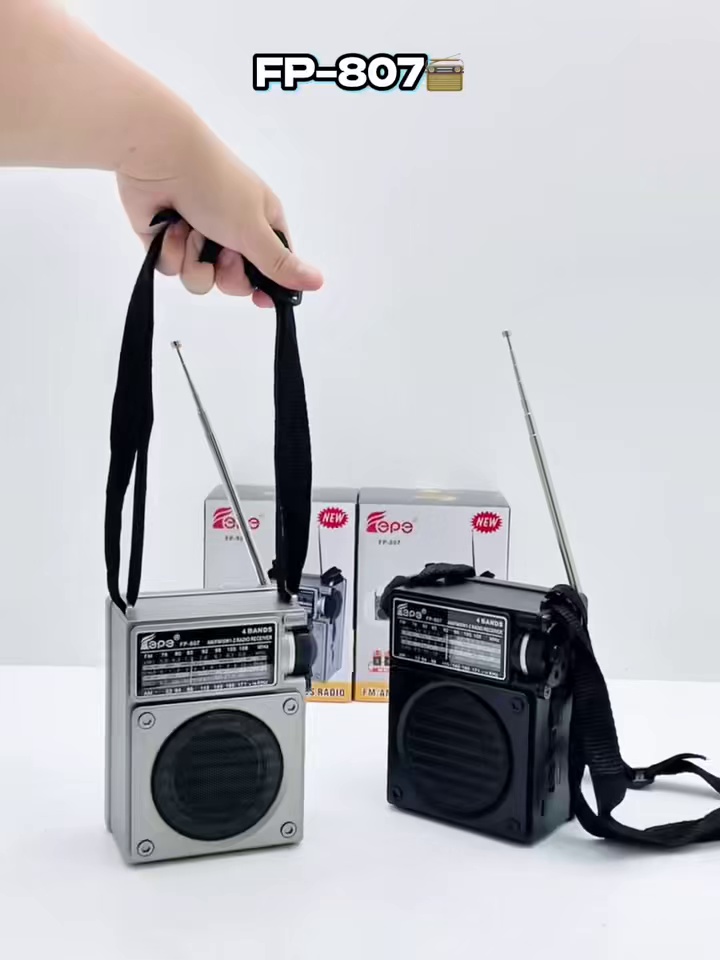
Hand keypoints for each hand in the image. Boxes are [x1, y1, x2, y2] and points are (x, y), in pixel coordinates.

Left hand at [116, 117, 322, 306]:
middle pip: (235, 281)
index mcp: (260, 223)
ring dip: (194, 259)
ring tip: (191, 231)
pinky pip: (172, 269)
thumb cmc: (216, 186)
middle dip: (227, 272)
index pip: (272, 268)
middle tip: (223, 251)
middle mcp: (231, 232)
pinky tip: (168, 227)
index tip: (261, 300)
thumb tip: (319, 282)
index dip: (267, 286)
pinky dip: (170, 251)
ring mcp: (197, 236)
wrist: (159, 156)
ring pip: (201, 279)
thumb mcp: (255, 230)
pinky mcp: (166, 241)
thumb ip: (281, 264)